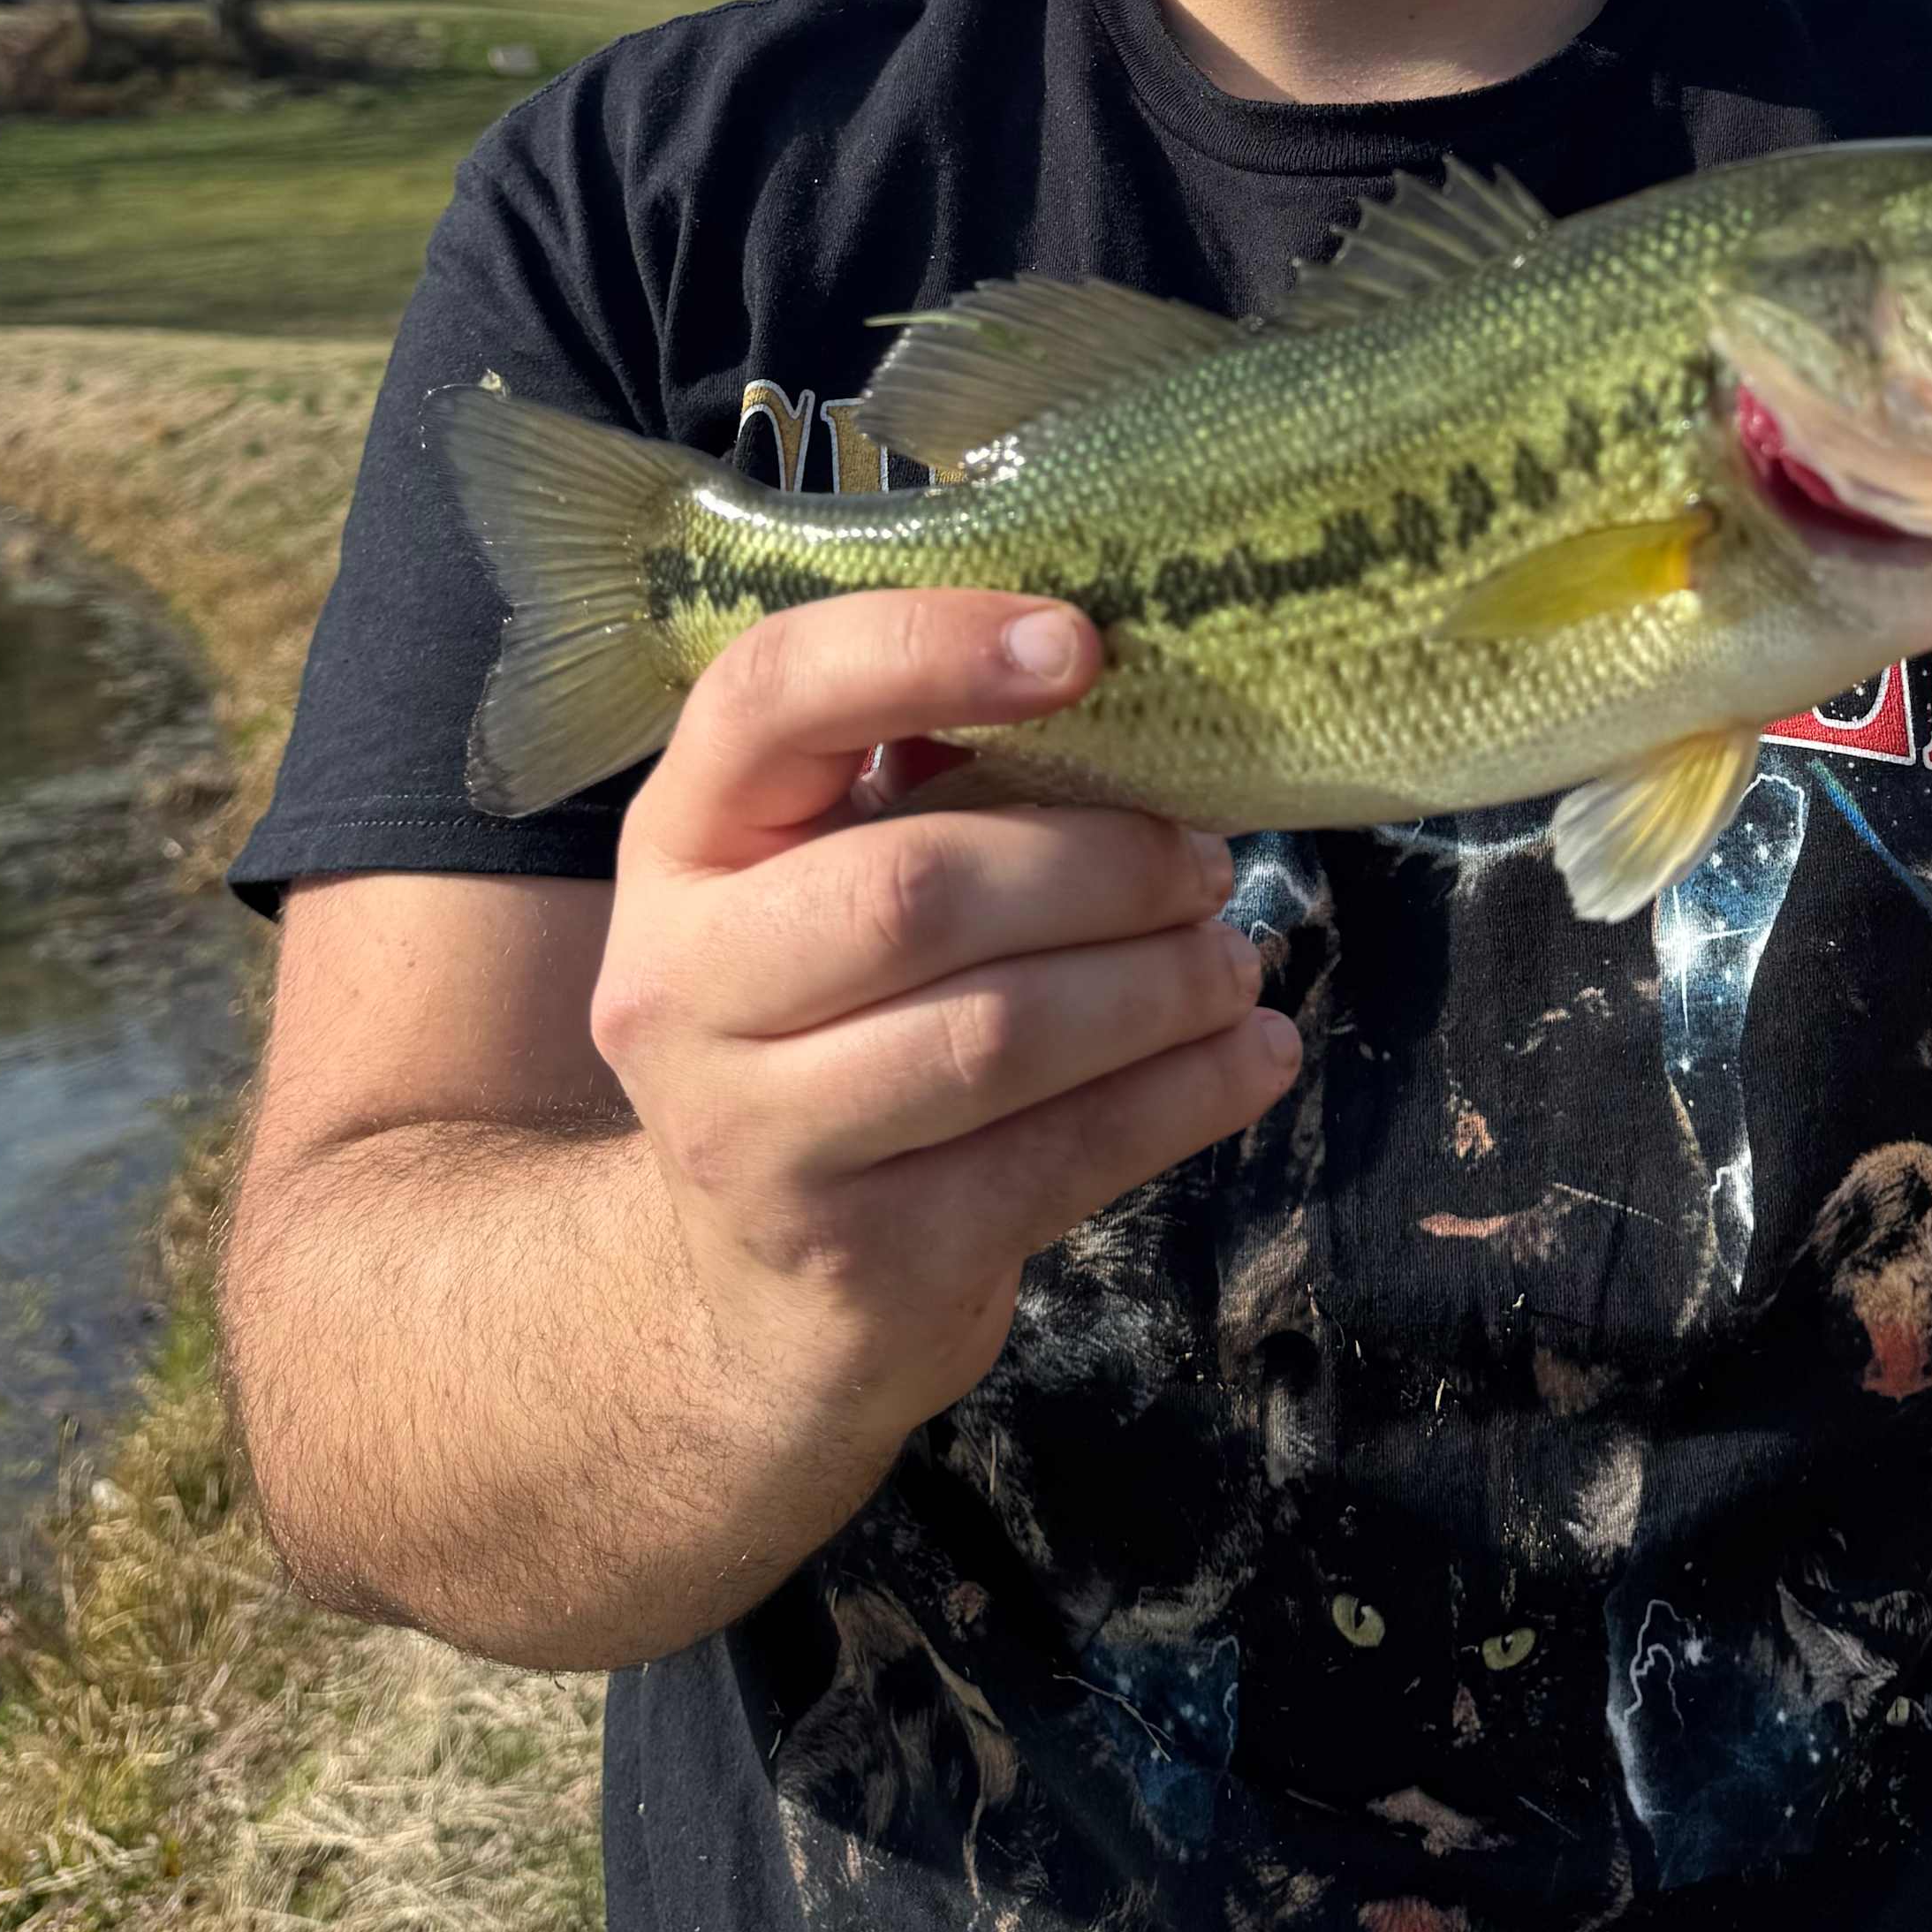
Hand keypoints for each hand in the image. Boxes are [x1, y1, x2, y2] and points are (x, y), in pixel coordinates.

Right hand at [592, 592, 1297, 1473]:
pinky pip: (1055, 1159)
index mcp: (680, 839)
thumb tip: (1117, 682)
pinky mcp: (861, 1257)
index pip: (771, 698)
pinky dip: (1182, 1097)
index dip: (927, 650)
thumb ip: (934, 781)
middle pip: (913, 891)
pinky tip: (1254, 1055)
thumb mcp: (829, 879)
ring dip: (1155, 987)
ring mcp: (753, 1135)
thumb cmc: (830, 1022)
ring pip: (995, 1036)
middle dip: (1099, 866)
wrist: (761, 1287)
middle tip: (1205, 861)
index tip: (1083, 644)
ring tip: (1233, 961)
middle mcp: (677, 982)